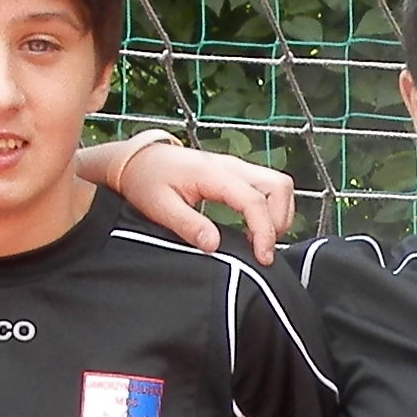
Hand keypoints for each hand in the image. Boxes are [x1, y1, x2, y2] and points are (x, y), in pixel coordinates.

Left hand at [88, 130, 297, 259]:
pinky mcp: (235, 173)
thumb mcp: (160, 207)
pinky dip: (270, 208)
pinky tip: (252, 229)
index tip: (262, 257)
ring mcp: (236, 167)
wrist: (137, 159)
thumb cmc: (146, 180)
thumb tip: (213, 245)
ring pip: (278, 185)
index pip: (254, 200)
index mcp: (213, 174)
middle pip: (279, 185)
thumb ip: (188, 226)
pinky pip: (267, 187)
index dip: (264, 231)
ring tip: (259, 240)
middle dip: (280, 219)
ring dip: (278, 213)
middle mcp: (231, 166)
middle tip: (262, 247)